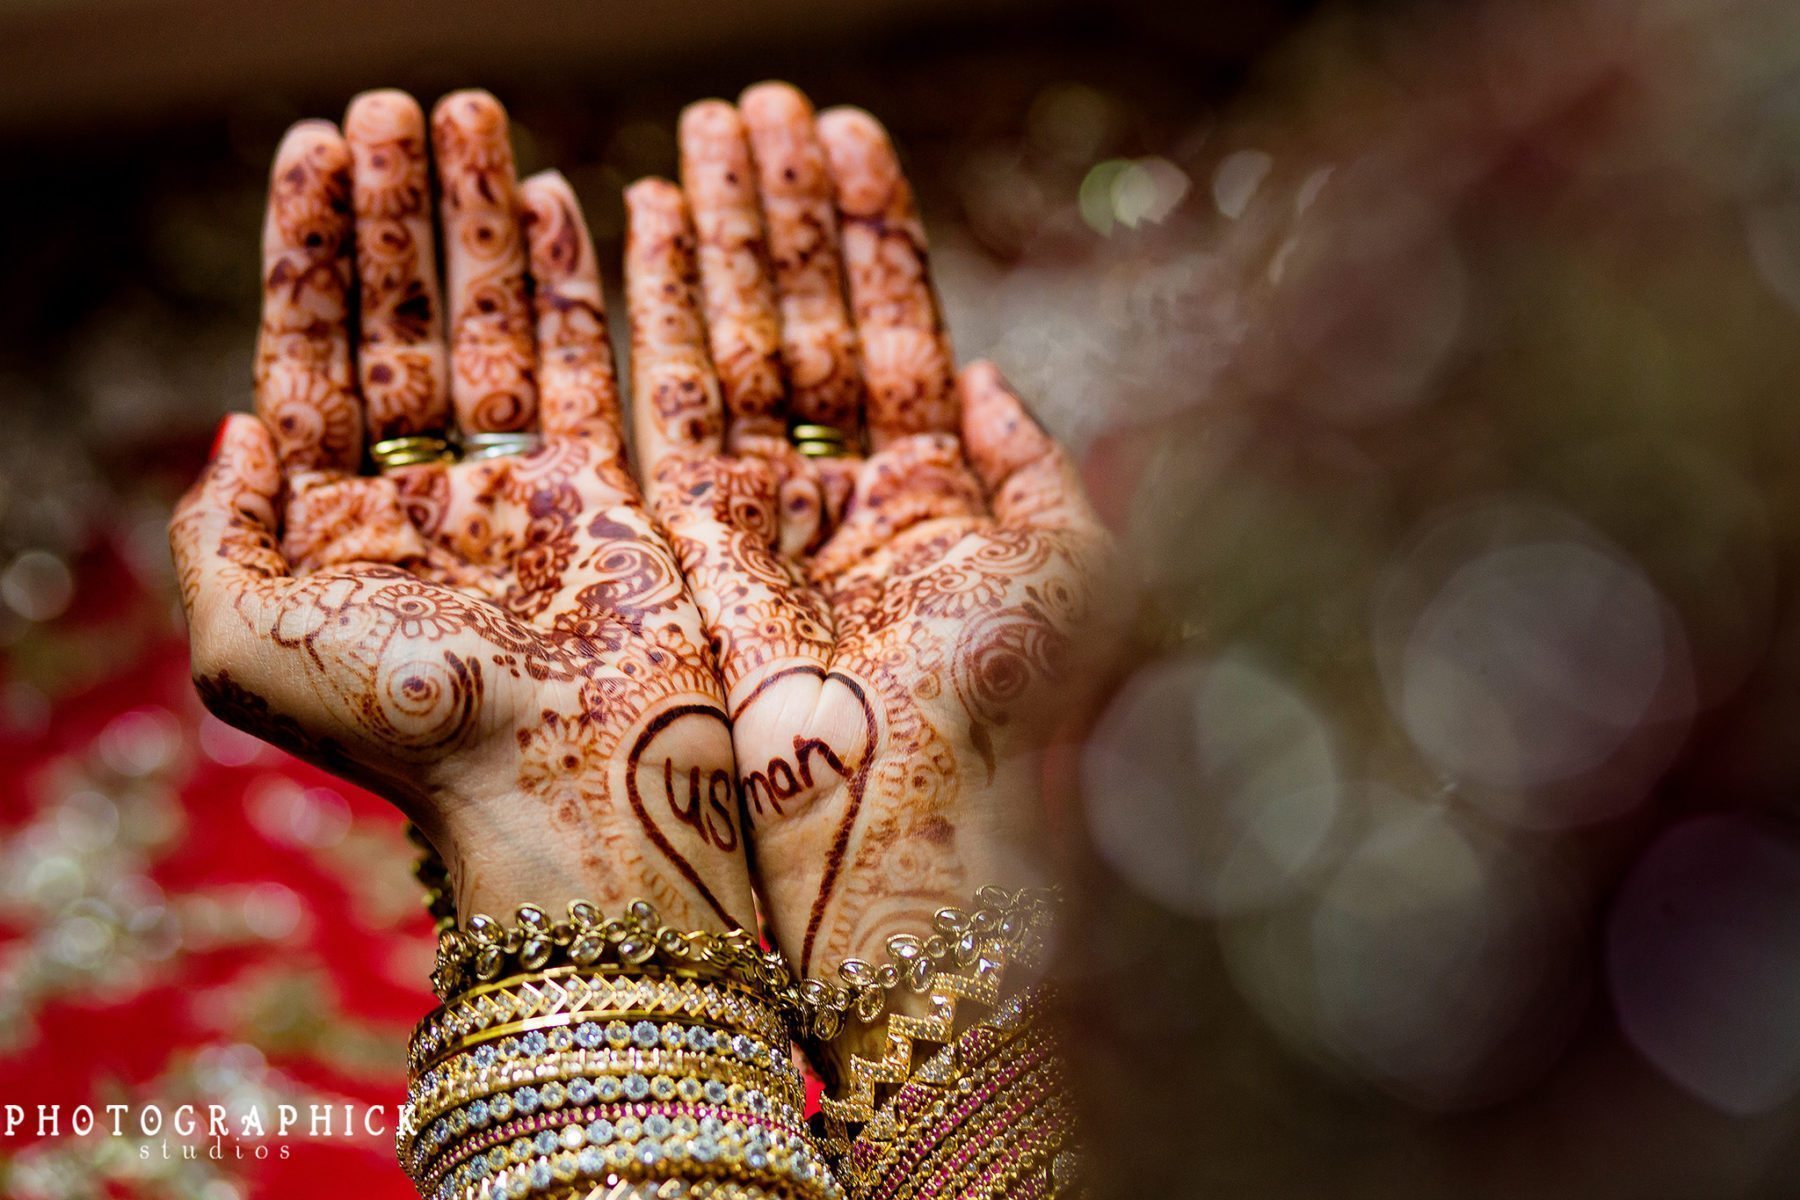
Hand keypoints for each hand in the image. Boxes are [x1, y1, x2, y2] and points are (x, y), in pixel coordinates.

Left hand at [169, 89, 753, 929]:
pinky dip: (575, 287)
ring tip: (475, 117)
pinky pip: (592, 369)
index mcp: (333, 531)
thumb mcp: (246, 646)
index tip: (317, 147)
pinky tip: (561, 199)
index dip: (311, 253)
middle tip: (396, 106)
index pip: (313, 359)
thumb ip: (214, 532)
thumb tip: (235, 425)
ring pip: (496, 329)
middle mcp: (425, 505)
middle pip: (404, 325)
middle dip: (398, 214)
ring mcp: (522, 498)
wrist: (562, 786)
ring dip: (481, 224)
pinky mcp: (610, 500)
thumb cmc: (410, 731)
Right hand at [621, 84, 1115, 1041]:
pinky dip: (657, 309)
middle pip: (806, 319)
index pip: (892, 330)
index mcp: (932, 501)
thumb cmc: (1008, 720)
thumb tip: (987, 375)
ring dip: (726, 232)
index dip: (870, 232)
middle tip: (757, 100)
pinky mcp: (687, 546)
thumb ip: (1032, 462)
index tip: (844, 128)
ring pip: (738, 344)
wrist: (910, 840)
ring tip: (711, 124)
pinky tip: (648, 213)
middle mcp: (841, 501)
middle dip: (784, 210)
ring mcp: (761, 518)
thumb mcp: (1060, 569)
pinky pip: (666, 404)